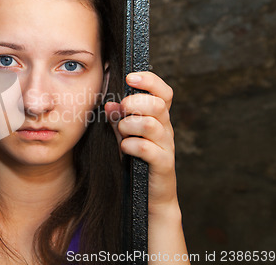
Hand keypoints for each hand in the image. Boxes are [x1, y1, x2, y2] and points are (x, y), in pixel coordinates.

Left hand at [104, 71, 176, 212]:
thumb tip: (109, 103)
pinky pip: (147, 148)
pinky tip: (124, 148)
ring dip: (129, 126)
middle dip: (135, 103)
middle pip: (158, 104)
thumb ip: (118, 120)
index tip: (130, 77)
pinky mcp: (163, 164)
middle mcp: (166, 129)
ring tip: (122, 133)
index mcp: (158, 118)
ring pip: (151, 124)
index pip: (163, 92)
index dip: (150, 80)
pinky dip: (130, 145)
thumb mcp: (125, 136)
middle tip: (122, 110)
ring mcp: (166, 146)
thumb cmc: (136, 162)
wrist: (149, 198)